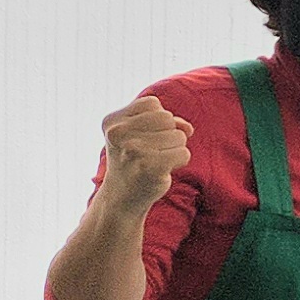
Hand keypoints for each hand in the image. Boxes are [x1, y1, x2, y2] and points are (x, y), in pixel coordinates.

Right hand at [98, 93, 193, 212]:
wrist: (123, 196)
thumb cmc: (135, 160)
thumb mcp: (142, 133)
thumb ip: (167, 121)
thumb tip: (187, 128)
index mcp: (112, 121)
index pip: (152, 103)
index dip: (157, 119)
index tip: (143, 136)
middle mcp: (118, 134)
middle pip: (167, 118)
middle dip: (168, 133)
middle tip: (151, 151)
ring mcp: (133, 151)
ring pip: (179, 135)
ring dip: (175, 148)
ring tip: (156, 161)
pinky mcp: (149, 167)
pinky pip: (184, 153)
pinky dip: (180, 160)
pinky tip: (163, 170)